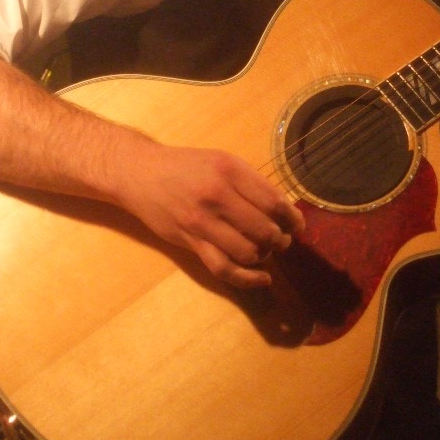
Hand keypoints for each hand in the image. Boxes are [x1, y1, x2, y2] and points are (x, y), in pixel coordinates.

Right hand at [115, 140, 304, 289]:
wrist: (141, 173)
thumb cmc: (186, 166)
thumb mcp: (221, 161)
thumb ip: (250, 182)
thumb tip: (283, 210)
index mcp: (230, 170)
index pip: (274, 201)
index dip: (292, 218)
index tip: (298, 225)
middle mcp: (217, 195)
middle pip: (265, 229)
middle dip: (280, 240)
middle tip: (282, 240)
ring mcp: (202, 221)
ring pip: (248, 251)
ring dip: (264, 257)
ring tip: (265, 252)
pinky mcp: (190, 242)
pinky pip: (224, 268)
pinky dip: (248, 279)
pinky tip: (262, 278)